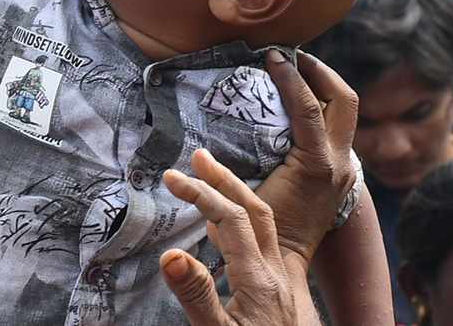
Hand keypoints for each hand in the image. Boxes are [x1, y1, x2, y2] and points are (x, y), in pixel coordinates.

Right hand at [162, 149, 299, 325]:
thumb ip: (196, 295)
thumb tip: (170, 254)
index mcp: (260, 280)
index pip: (231, 219)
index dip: (201, 193)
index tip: (172, 178)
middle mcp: (276, 274)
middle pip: (255, 210)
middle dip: (225, 179)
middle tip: (199, 157)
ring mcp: (282, 283)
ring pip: (264, 224)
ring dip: (238, 196)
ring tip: (212, 179)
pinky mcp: (281, 294)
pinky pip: (265, 243)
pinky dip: (243, 223)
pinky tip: (225, 228)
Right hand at [256, 50, 357, 264]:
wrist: (285, 267)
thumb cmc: (255, 233)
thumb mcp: (243, 193)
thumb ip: (235, 159)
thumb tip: (213, 126)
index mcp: (318, 165)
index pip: (309, 106)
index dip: (289, 75)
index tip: (270, 55)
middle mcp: (339, 163)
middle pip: (344, 99)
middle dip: (319, 71)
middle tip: (291, 56)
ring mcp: (344, 168)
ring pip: (345, 112)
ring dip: (323, 86)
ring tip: (295, 70)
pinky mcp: (340, 172)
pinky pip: (336, 128)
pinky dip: (321, 107)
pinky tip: (297, 102)